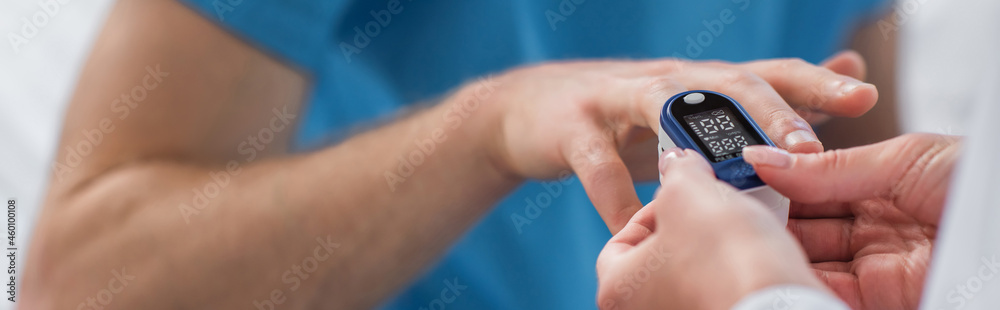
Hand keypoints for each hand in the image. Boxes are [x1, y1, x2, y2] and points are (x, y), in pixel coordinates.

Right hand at [458, 51, 877, 232]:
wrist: (528, 110)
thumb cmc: (621, 117)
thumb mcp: (690, 108)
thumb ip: (760, 101)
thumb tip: (841, 80)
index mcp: (700, 83)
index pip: (767, 73)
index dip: (815, 81)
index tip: (863, 95)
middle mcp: (666, 82)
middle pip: (726, 84)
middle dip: (771, 112)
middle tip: (809, 147)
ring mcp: (617, 99)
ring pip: (665, 107)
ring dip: (700, 140)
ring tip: (731, 174)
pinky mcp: (573, 127)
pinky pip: (597, 166)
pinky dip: (616, 198)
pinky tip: (634, 225)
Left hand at [595, 148, 825, 309]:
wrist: (783, 305)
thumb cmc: (727, 260)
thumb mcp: (688, 190)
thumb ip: (676, 171)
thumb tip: (678, 163)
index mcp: (618, 287)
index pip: (621, 240)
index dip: (650, 209)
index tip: (676, 195)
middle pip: (658, 256)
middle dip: (686, 224)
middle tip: (708, 205)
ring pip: (694, 271)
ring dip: (714, 245)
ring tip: (736, 225)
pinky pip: (722, 287)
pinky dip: (734, 268)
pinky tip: (753, 252)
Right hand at [743, 133, 961, 309]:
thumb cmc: (982, 185)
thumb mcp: (901, 160)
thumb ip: (827, 167)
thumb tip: (763, 160)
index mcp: (879, 185)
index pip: (810, 185)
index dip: (774, 181)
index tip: (735, 176)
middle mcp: (872, 227)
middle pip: (801, 225)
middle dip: (765, 216)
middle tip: (727, 206)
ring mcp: (874, 266)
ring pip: (805, 259)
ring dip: (773, 247)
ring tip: (738, 232)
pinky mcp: (878, 299)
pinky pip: (824, 291)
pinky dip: (795, 280)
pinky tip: (769, 262)